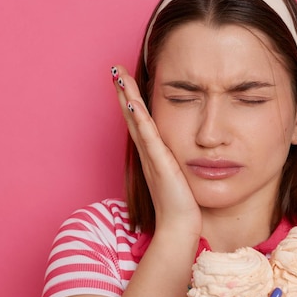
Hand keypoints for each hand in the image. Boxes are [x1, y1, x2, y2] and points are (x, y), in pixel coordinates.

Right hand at [112, 66, 200, 237]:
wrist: (179, 227)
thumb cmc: (181, 205)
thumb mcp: (178, 176)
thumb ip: (175, 162)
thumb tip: (180, 153)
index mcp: (152, 154)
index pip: (139, 121)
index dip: (130, 100)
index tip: (125, 80)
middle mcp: (147, 153)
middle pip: (132, 116)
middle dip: (123, 91)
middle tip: (115, 69)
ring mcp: (151, 157)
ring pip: (136, 121)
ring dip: (126, 97)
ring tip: (118, 76)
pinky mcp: (159, 164)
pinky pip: (148, 137)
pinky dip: (139, 120)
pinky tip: (132, 104)